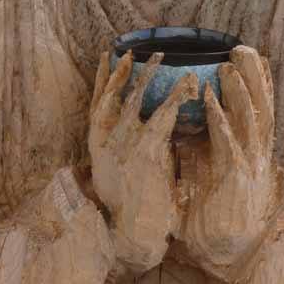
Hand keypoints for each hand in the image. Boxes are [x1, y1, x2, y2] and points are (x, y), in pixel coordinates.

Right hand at [89, 51, 198, 273]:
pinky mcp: (146, 150)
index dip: (102, 78)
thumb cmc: (129, 205)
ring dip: (149, 76)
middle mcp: (105, 138)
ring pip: (136, 99)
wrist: (132, 231)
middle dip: (122, 71)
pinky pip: (163, 116)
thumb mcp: (115, 171)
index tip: (106, 57)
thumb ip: (124, 146)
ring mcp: (124, 143)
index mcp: (96, 142)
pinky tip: (187, 87)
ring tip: (161, 58)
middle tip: (132, 52)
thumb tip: (141, 128)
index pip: (97, 101)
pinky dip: (176, 99)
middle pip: (112, 94)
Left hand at [174, 46, 279, 282]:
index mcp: (248, 147)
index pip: (255, 108)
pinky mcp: (234, 176)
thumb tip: (191, 114)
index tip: (251, 56)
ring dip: (239, 93)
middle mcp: (253, 152)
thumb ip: (207, 140)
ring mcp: (247, 164)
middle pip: (259, 108)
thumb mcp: (213, 164)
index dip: (256, 82)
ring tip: (228, 68)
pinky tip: (210, 100)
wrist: (226, 245)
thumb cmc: (217, 204)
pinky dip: (219, 118)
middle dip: (254, 78)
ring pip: (249, 121)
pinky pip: (227, 141)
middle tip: (245, 50)